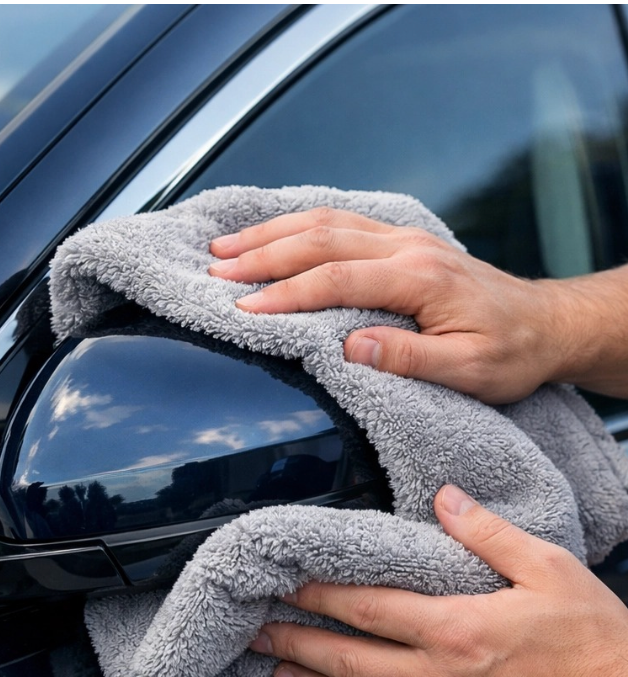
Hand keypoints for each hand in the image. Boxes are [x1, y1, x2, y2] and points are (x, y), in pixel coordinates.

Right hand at [209, 207, 627, 402]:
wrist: (546, 324)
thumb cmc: (510, 353)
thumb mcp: (469, 370)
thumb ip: (408, 358)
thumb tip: (349, 348)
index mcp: (419, 279)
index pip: (336, 279)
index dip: (285, 294)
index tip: (242, 309)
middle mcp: (408, 248)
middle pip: (321, 239)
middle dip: (263, 254)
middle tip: (215, 270)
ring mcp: (405, 238)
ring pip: (326, 221)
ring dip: (273, 232)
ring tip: (227, 246)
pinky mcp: (403, 240)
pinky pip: (342, 220)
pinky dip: (299, 223)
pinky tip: (273, 231)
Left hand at [248, 484, 627, 676]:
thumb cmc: (595, 644)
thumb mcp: (548, 567)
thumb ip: (487, 532)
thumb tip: (446, 499)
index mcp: (457, 628)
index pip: (365, 608)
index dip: (316, 595)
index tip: (282, 585)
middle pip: (347, 661)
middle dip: (294, 645)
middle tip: (255, 636)